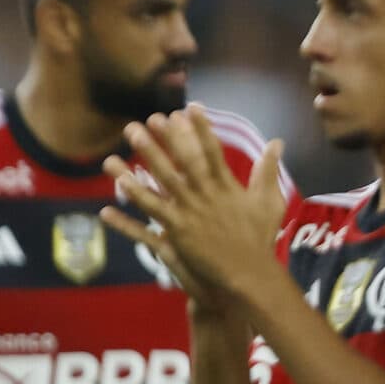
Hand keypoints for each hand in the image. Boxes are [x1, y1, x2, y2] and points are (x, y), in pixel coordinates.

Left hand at [99, 106, 287, 314]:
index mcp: (225, 186)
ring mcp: (187, 217)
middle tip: (145, 119)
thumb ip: (267, 170)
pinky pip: (146, 225)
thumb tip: (277, 142)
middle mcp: (204, 197)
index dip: (198, 128)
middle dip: (162, 141)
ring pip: (156, 190)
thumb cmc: (259, 239)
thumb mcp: (269, 201)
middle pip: (179, 164)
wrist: (248, 275)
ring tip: (111, 157)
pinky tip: (106, 207)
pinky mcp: (175, 238)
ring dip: (134, 172)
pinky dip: (127, 218)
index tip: (187, 108)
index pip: (210, 151)